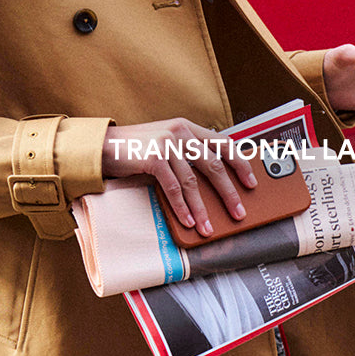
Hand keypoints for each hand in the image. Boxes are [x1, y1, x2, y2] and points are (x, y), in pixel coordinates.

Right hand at [102, 118, 256, 236]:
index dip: (240, 164)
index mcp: (187, 127)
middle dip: (228, 192)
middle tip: (238, 212)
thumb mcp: (165, 142)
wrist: (103, 145)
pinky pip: (173, 188)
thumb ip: (186, 152)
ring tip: (208, 227)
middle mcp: (180, 132)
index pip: (224, 143)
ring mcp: (166, 143)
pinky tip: (187, 221)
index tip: (251, 182)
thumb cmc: (135, 148)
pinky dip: (182, 207)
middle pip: (213, 165)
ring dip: (202, 208)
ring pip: (193, 181)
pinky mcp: (152, 158)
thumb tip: (212, 178)